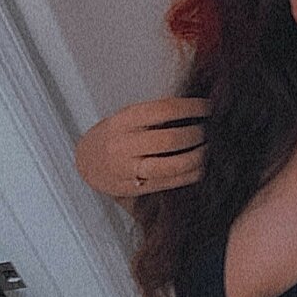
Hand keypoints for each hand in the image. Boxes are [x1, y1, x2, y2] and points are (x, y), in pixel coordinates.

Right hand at [74, 96, 210, 201]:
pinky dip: (192, 174)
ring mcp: (130, 170)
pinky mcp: (137, 189)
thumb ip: (155, 115)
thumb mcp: (127, 117)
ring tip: (209, 149)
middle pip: (170, 140)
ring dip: (198, 157)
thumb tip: (196, 109)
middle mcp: (125, 145)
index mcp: (124, 121)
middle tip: (209, 131)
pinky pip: (172, 183)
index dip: (191, 108)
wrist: (87, 163)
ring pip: (173, 166)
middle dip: (197, 135)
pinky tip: (202, 166)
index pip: (164, 110)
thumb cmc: (114, 135)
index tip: (208, 107)